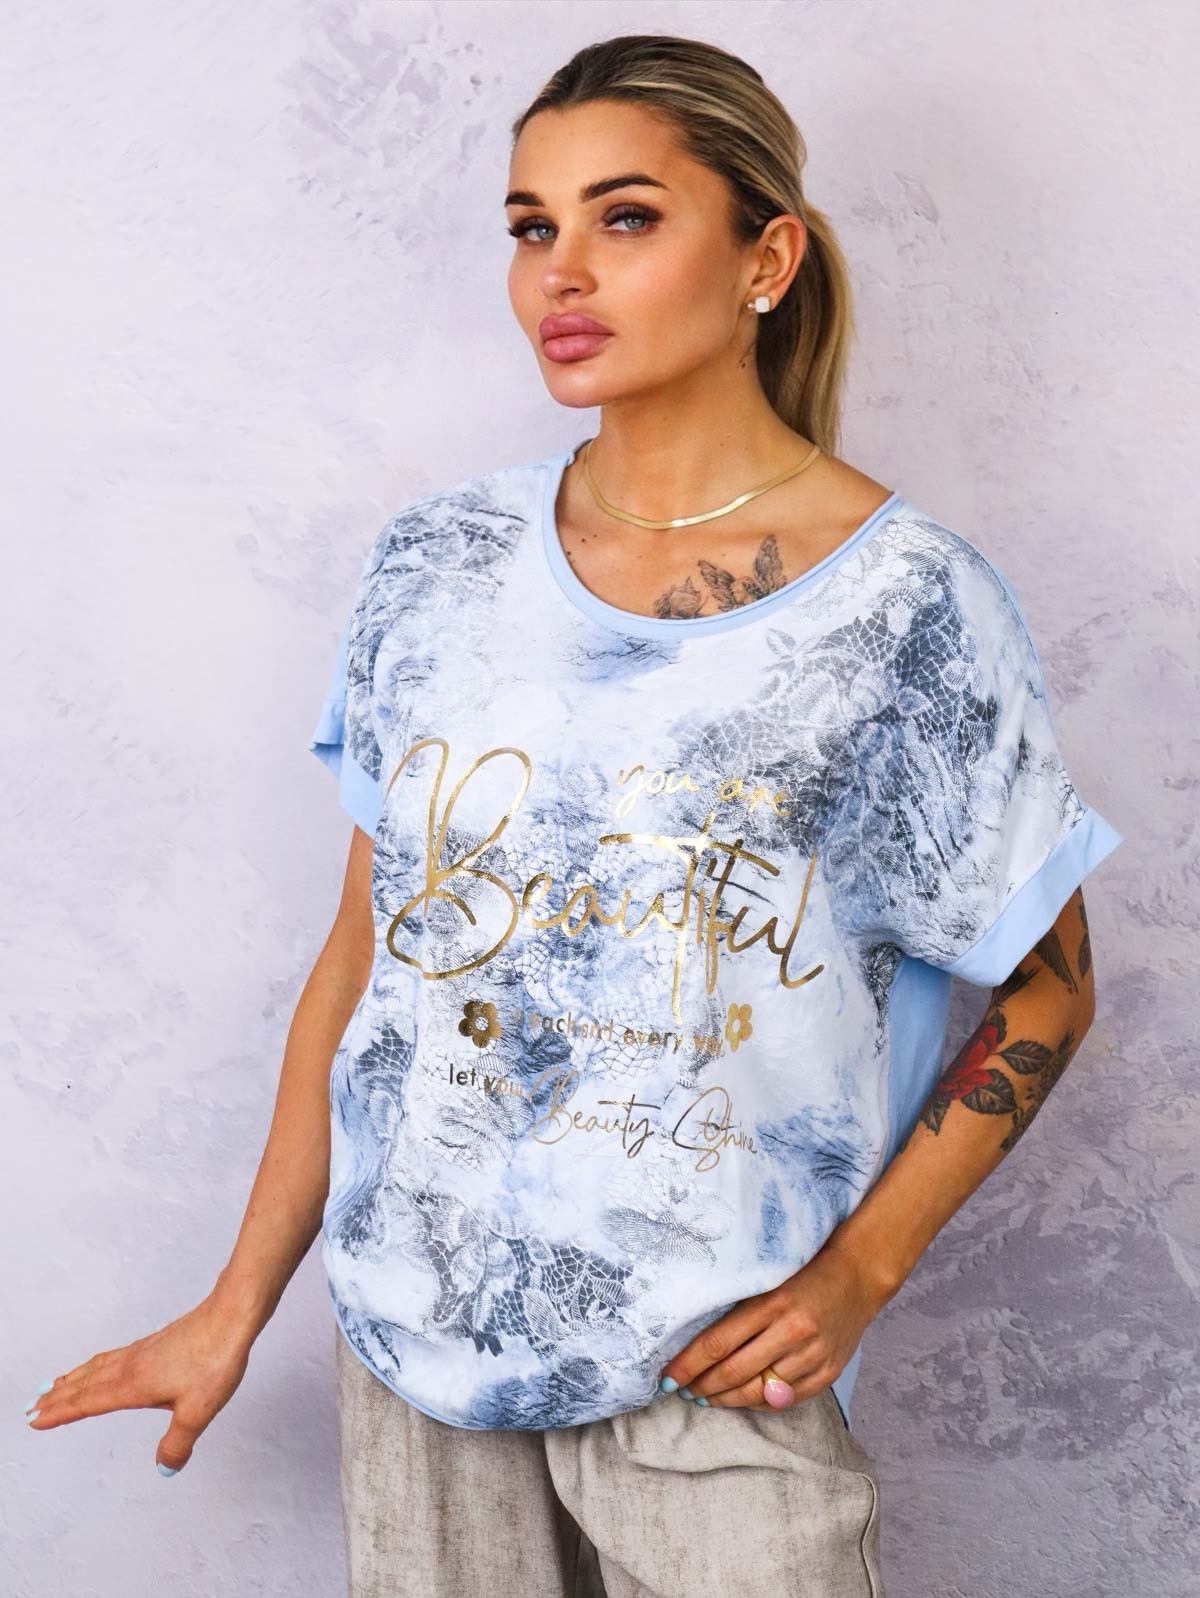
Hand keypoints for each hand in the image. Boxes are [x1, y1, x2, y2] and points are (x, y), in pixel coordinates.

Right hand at [21, 1285, 259, 1474]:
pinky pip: (113, 1356)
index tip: (34, 1419)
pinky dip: (96, 1365)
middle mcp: (131, 1365)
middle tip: (31, 1406)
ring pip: (97, 1367)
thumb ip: (178, 1442)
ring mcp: (143, 1351)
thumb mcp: (198, 1411)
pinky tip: (103, 1366)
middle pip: (85, 1383)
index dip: (60, 1412)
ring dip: (74, 1378)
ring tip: (56, 1386)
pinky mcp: (156, 1343)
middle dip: (58, 1397)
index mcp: (133, 1385)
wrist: (232, 1315)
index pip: (87, 1402)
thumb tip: (165, 1468)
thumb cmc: (216, 1359)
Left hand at [657, 1233, 891, 1410]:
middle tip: (682, 1390)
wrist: (859, 1275)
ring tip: (705, 1397)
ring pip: (758, 1392)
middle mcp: (793, 1331)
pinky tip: (741, 1398)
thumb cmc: (804, 1272)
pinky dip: (759, 1401)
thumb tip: (701, 1349)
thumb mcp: (769, 1280)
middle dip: (702, 1386)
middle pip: (734, 1372)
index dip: (689, 1365)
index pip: (718, 1343)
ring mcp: (813, 1355)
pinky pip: (785, 1399)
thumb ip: (741, 1311)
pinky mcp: (828, 1373)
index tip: (667, 1377)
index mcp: (772, 1303)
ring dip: (726, 1399)